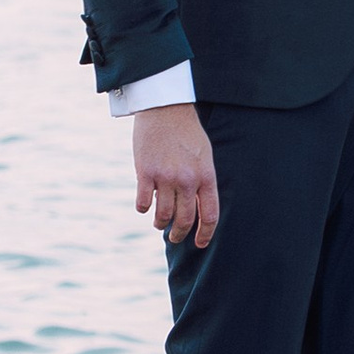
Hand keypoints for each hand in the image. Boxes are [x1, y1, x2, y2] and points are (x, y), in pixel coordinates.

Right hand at [134, 105, 219, 249]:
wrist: (166, 109)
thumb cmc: (187, 132)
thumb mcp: (204, 155)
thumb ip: (202, 180)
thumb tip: (196, 206)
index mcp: (206, 175)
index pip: (209, 214)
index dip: (205, 234)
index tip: (199, 244)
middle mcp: (187, 180)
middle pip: (185, 220)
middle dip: (179, 234)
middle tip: (175, 238)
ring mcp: (166, 177)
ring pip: (163, 215)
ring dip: (160, 223)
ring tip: (159, 223)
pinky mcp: (145, 173)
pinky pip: (143, 203)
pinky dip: (143, 209)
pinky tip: (145, 206)